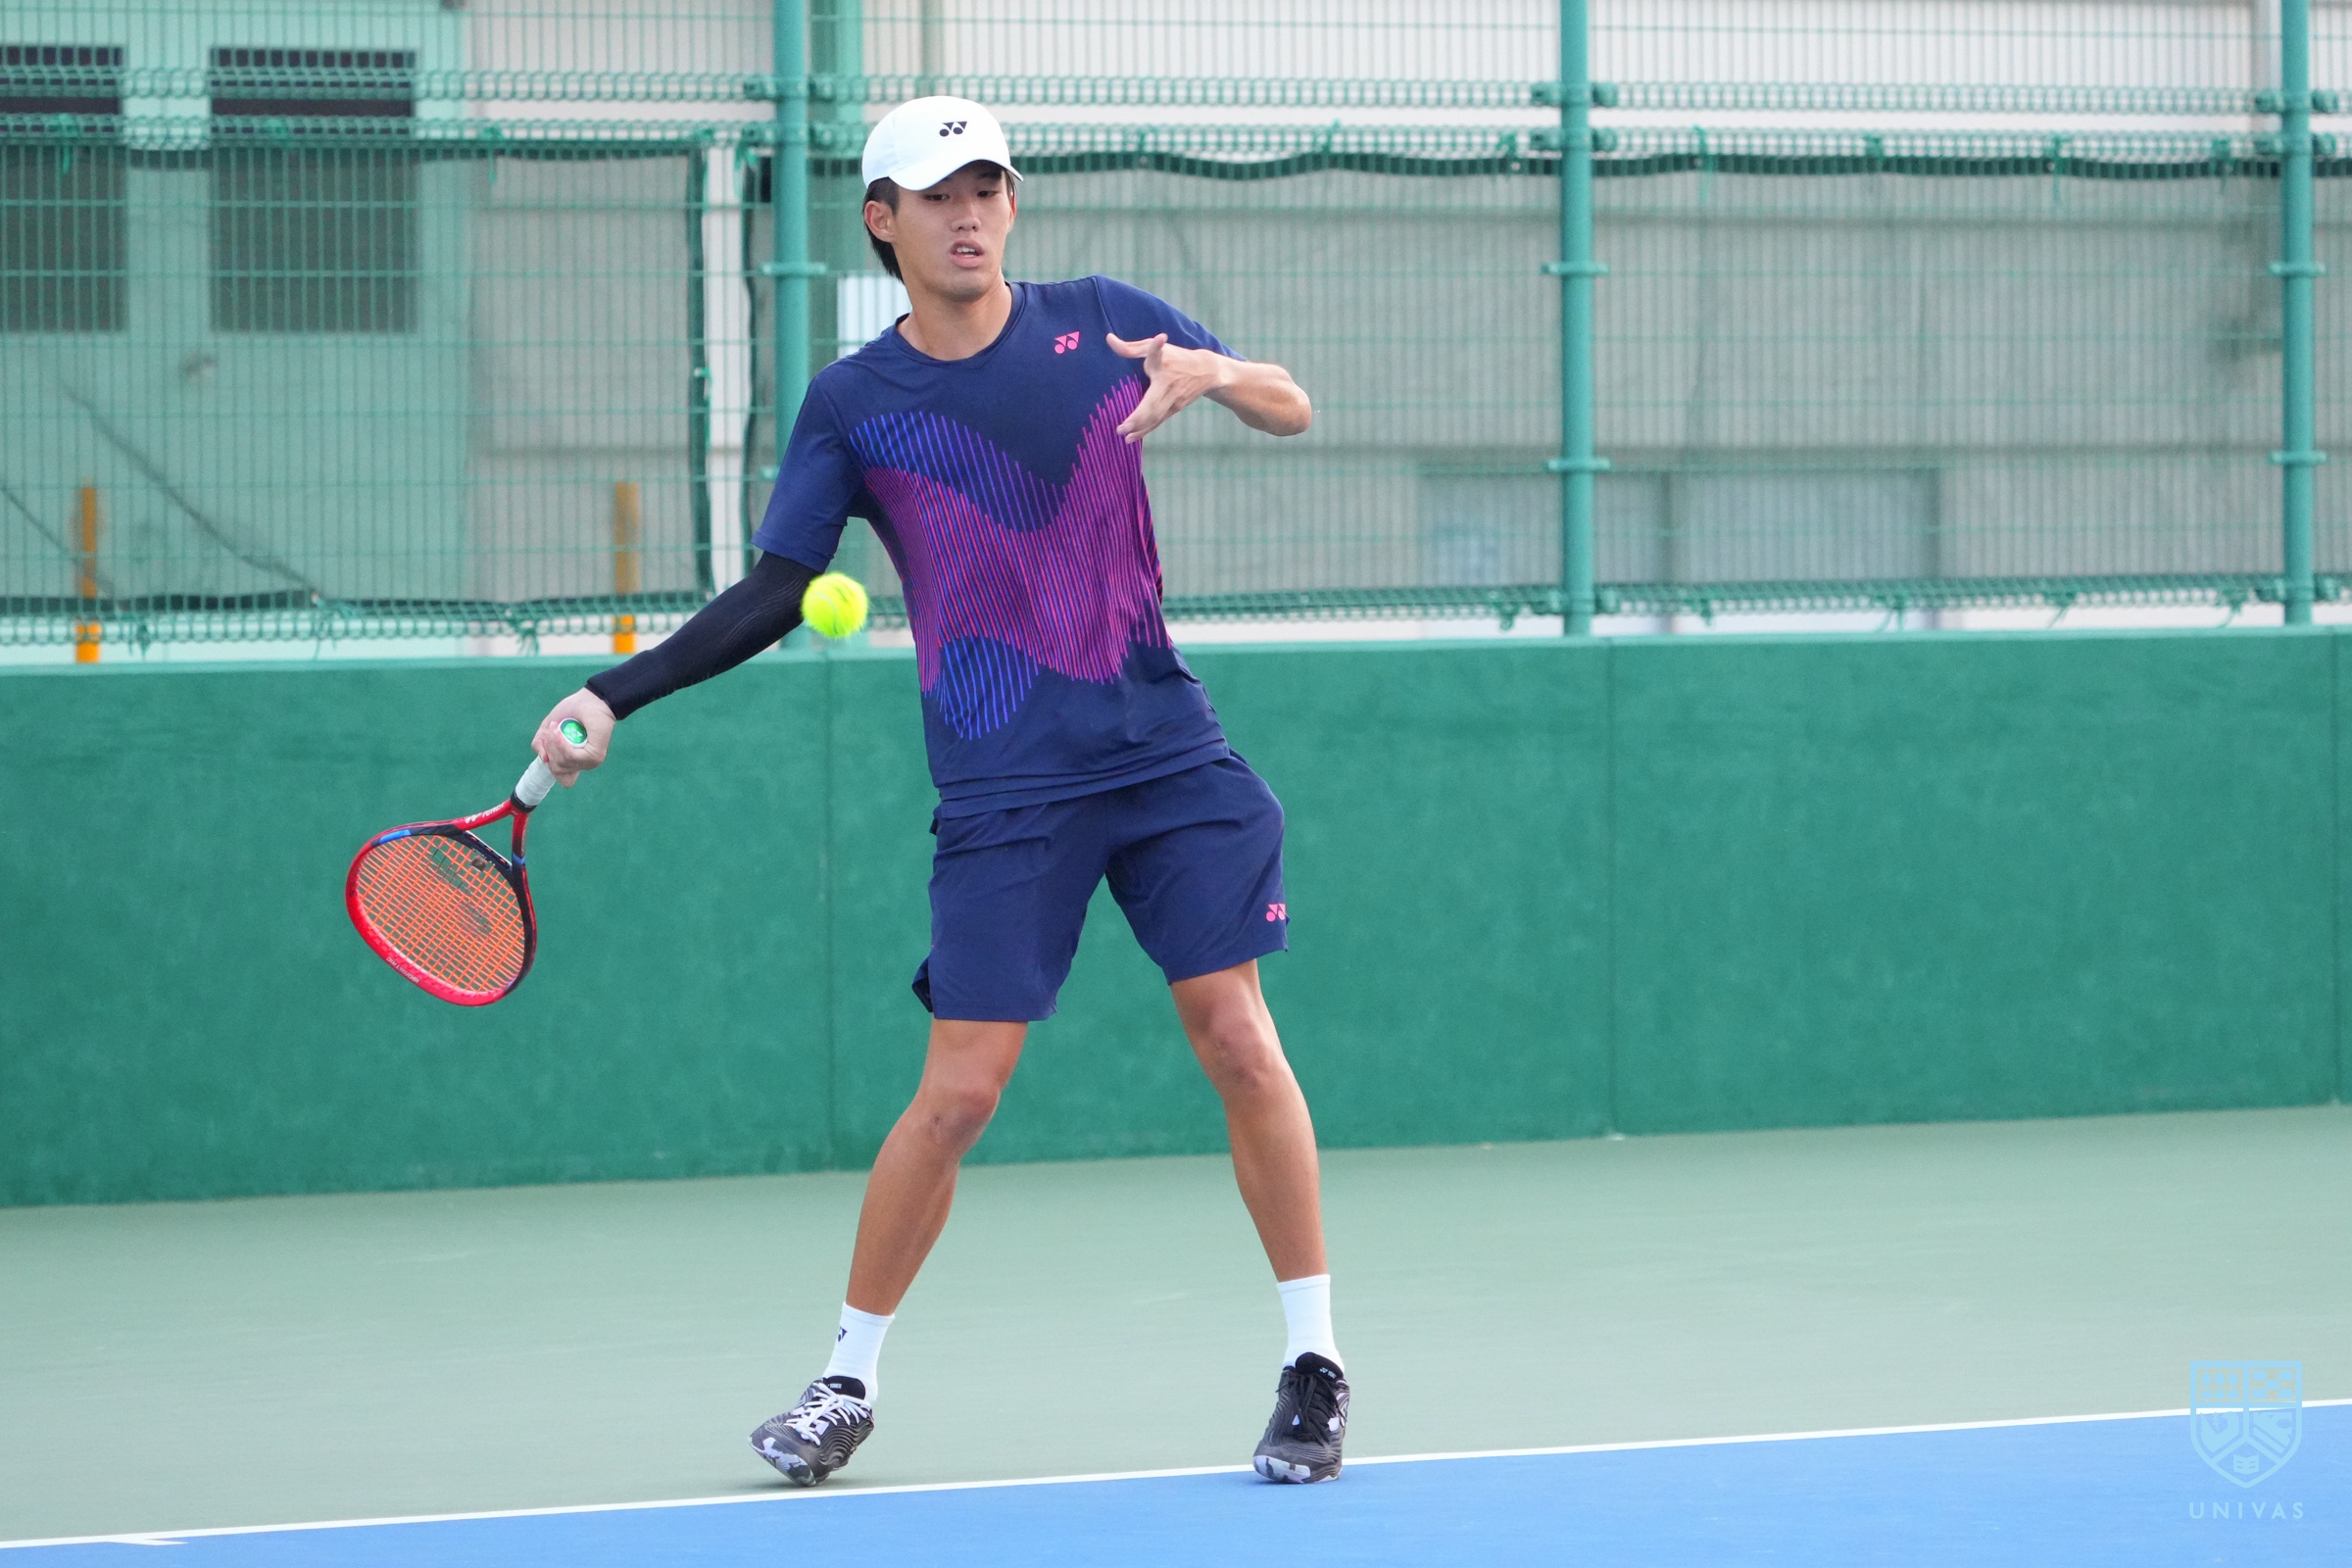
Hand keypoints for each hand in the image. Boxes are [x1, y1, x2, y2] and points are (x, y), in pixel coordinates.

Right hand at [532, 689, 615, 786]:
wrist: (589, 700)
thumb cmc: (571, 712)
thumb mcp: (548, 728)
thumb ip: (540, 744)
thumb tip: (544, 759)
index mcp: (575, 761)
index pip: (565, 780)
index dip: (553, 767)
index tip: (550, 749)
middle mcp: (584, 764)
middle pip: (557, 770)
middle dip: (549, 750)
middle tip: (553, 730)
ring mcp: (591, 761)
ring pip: (562, 765)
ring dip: (553, 744)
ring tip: (556, 727)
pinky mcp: (594, 755)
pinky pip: (570, 757)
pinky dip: (561, 744)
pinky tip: (559, 731)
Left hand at [1108, 332, 1233, 443]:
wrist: (1207, 371)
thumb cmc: (1175, 357)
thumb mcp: (1154, 347)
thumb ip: (1130, 347)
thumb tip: (1108, 339)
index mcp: (1163, 362)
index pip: (1158, 353)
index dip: (1157, 346)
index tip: (1161, 338)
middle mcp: (1169, 382)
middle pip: (1154, 401)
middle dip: (1138, 416)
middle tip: (1121, 427)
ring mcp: (1174, 398)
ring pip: (1156, 416)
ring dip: (1139, 427)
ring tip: (1122, 434)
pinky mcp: (1175, 408)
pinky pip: (1158, 421)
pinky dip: (1144, 431)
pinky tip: (1130, 438)